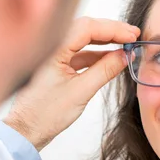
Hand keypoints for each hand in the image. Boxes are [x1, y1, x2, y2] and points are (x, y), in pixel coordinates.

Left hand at [4, 17, 139, 150]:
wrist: (26, 131)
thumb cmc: (44, 115)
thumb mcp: (81, 91)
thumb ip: (105, 70)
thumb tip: (125, 55)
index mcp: (52, 48)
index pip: (87, 27)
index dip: (112, 29)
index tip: (131, 35)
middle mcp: (50, 46)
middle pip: (85, 29)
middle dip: (110, 31)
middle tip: (132, 35)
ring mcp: (52, 55)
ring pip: (83, 40)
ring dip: (105, 41)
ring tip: (125, 45)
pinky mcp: (56, 64)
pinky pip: (79, 52)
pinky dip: (96, 53)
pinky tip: (111, 57)